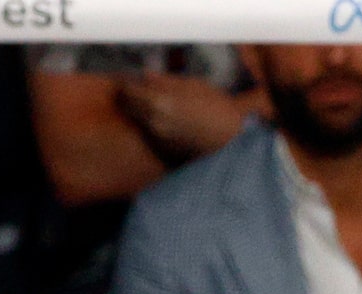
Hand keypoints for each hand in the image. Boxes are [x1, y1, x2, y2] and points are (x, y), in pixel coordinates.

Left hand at [115, 73, 252, 163]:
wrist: (236, 142)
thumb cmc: (220, 110)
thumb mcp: (195, 86)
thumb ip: (166, 81)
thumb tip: (145, 75)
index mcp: (159, 102)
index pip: (126, 89)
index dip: (125, 81)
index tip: (128, 77)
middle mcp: (154, 122)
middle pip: (126, 106)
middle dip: (129, 96)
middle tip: (136, 89)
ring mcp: (158, 138)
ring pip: (137, 120)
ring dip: (140, 111)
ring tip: (154, 104)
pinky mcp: (165, 150)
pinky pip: (149, 133)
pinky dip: (151, 124)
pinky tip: (166, 120)